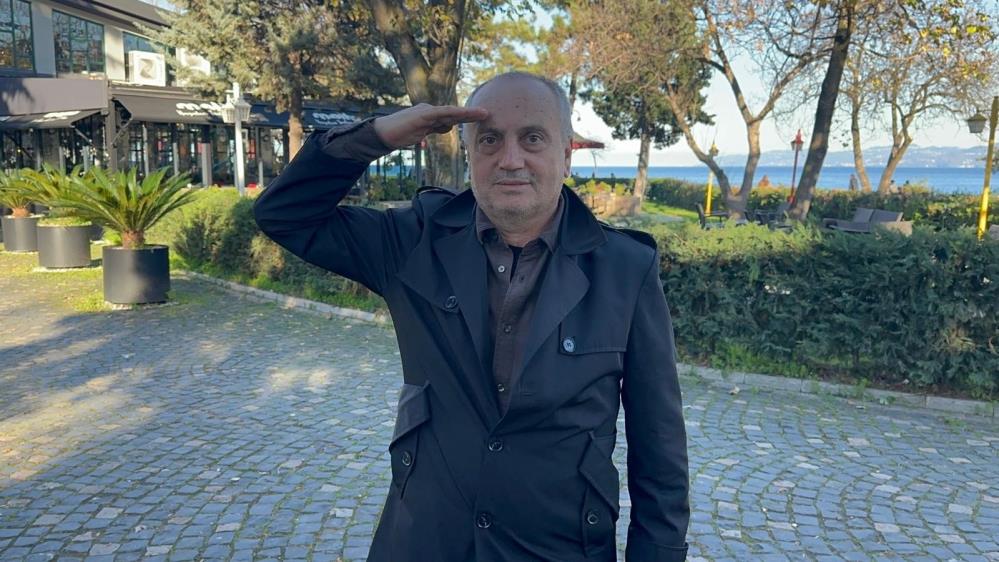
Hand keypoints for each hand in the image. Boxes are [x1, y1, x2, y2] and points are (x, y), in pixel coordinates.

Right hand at [373, 103, 488, 148]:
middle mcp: (431, 111)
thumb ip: (434, 129)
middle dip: (471, 113)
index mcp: (431, 116)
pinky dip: (451, 113)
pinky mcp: (421, 115)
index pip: (452, 117)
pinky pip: (440, 113)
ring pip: (451, 112)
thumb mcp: (422, 133)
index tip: (480, 119)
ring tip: (482, 113)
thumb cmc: (400, 134)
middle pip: (454, 113)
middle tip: (487, 113)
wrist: (384, 134)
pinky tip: (462, 113)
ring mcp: (426, 111)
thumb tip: (446, 128)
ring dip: (467, 113)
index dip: (466, 117)